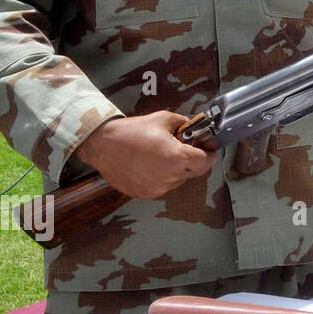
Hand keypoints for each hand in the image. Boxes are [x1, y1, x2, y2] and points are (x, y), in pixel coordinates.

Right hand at [74, 111, 218, 199]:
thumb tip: (199, 128)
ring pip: (179, 179)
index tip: (207, 148)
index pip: (206, 162)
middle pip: (195, 172)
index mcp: (177, 158)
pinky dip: (163, 176)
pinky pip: (164, 186)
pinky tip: (150, 164)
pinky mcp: (146, 194)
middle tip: (183, 148)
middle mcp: (170, 177)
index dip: (209, 153)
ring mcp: (158, 188)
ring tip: (161, 155)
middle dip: (193, 160)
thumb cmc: (133, 131)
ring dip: (177, 169)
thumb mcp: (164, 119)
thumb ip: (186, 124)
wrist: (102, 145)